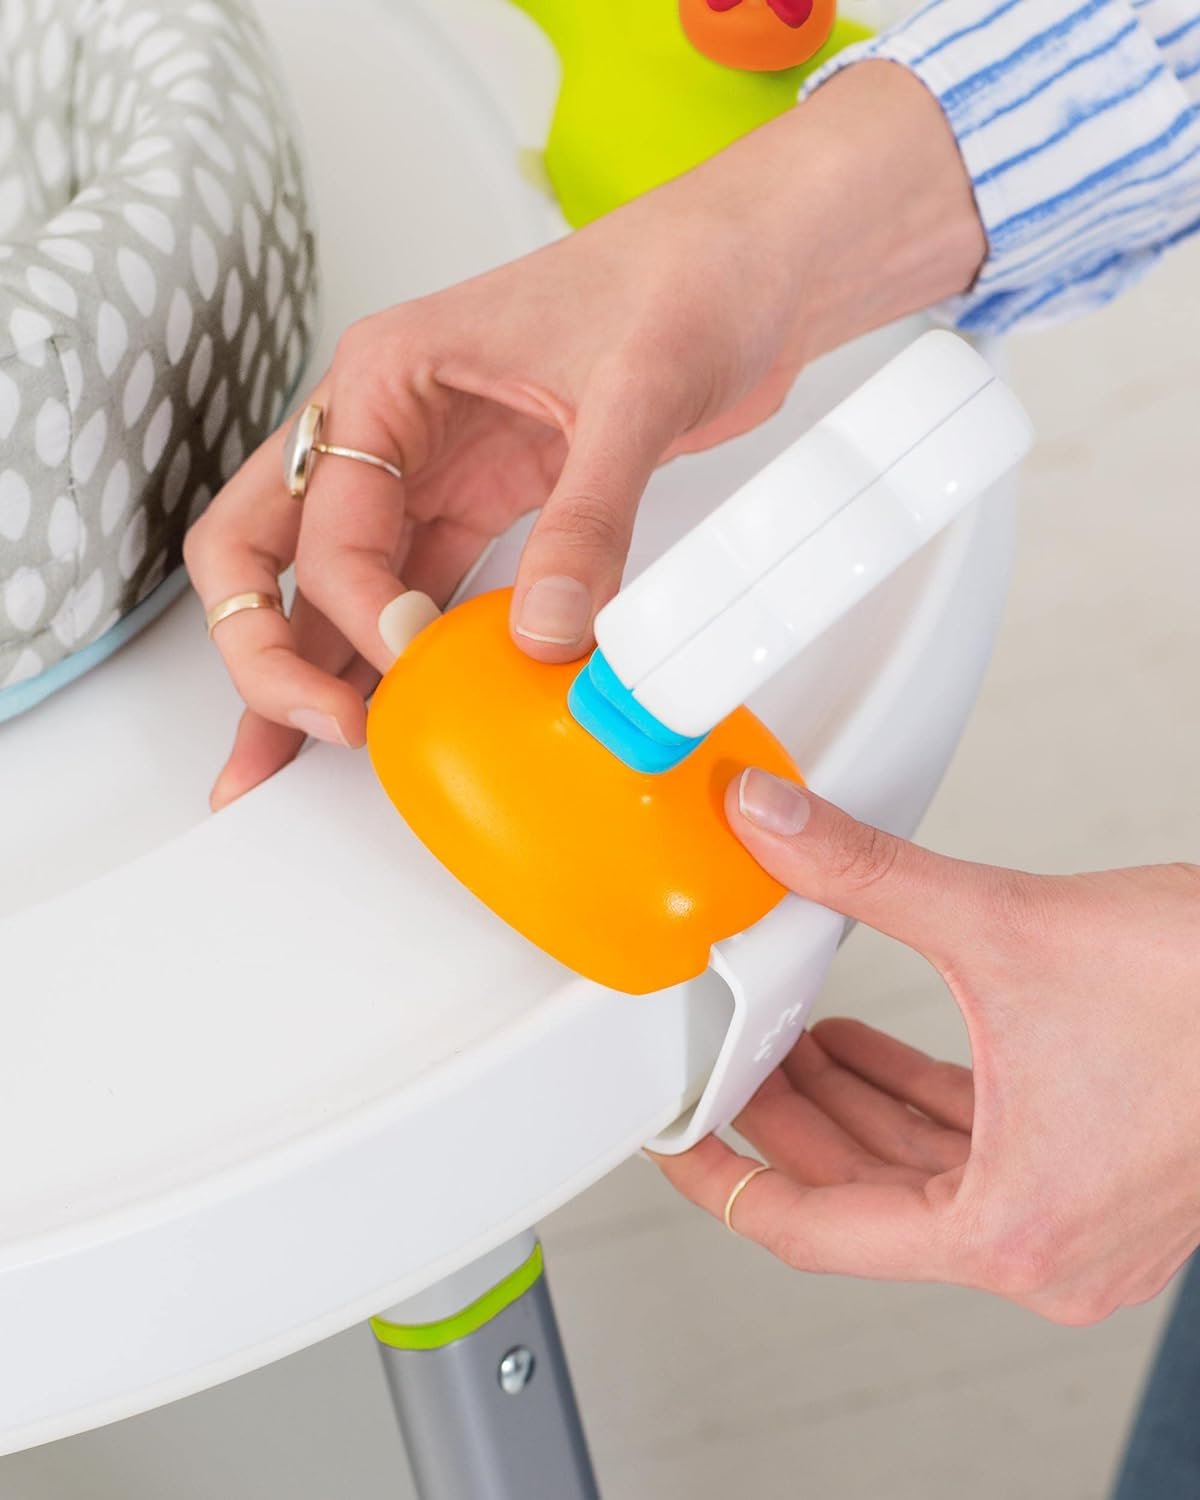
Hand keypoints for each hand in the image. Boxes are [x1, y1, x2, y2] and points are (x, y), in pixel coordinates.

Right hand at [183, 61, 983, 808]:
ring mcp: (427, 469)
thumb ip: (586, 518)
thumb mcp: (634, 395)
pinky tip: (395, 708)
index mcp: (386, 373)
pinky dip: (397, 652)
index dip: (356, 608)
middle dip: (264, 644)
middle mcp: (385, 424)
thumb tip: (546, 631)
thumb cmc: (681, 280)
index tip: (411, 660)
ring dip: (313, 663)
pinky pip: (412, 589)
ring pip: (327, 580)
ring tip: (304, 754)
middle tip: (297, 731)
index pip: (326, 520)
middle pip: (265, 545)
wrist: (750, 270)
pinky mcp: (481, 504)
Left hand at [656, 770, 1199, 1324]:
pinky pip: (971, 1150)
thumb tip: (773, 823)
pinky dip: (911, 1099)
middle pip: (861, 1198)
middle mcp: (1045, 1250)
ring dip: (847, 1104)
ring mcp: (1077, 1221)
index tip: (675, 1142)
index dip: (723, 1176)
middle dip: (785, 1117)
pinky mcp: (1098, 1176)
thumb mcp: (1002, 923)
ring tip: (787, 1036)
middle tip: (724, 1059)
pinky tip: (866, 1046)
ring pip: (917, 1174)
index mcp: (1009, 1230)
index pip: (811, 1230)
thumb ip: (863, 872)